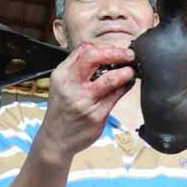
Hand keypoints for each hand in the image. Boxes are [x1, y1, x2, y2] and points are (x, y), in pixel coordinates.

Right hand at [36, 42, 134, 165]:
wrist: (56, 139)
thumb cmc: (62, 111)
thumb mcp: (62, 85)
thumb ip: (79, 70)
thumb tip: (106, 54)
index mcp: (62, 75)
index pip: (84, 50)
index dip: (104, 47)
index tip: (116, 50)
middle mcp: (71, 86)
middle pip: (94, 57)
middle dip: (116, 53)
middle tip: (129, 55)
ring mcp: (84, 101)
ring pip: (110, 79)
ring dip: (125, 72)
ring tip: (130, 71)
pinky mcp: (96, 115)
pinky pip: (115, 97)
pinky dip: (124, 87)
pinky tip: (127, 85)